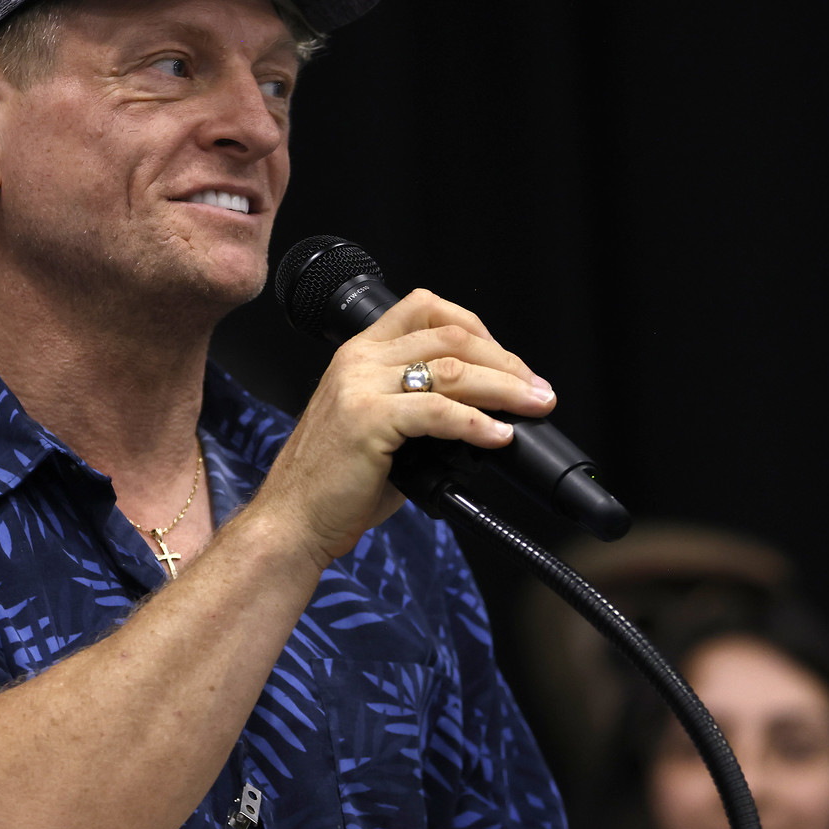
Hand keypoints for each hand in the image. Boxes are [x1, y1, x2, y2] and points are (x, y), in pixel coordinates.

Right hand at [253, 290, 554, 565]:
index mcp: (359, 354)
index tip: (507, 361)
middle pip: (449, 336)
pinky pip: (437, 412)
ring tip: (533, 406)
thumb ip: (422, 411)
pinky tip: (499, 435)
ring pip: (450, 369)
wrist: (293, 520)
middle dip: (504, 361)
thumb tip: (484, 417)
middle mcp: (358, 360)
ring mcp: (360, 387)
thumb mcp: (380, 430)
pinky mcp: (367, 421)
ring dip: (504, 388)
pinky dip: (477, 423)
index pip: (425, 307)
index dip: (477, 328)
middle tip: (536, 389)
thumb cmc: (335, 484)